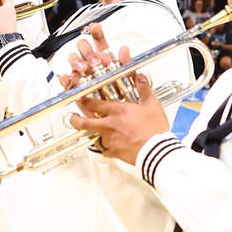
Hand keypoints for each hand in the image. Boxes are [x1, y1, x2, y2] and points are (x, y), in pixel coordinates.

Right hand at [59, 22, 127, 90]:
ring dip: (78, 62)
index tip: (96, 28)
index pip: (99, 42)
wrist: (118, 115)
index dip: (97, 33)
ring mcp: (83, 75)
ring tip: (85, 68)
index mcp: (105, 59)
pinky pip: (67, 81)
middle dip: (88, 52)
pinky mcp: (76, 89)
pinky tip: (69, 77)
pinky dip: (66, 78)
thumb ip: (127, 64)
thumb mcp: (128, 79)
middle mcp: (92, 65)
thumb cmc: (123, 96)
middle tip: (96, 60)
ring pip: (74, 61)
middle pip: (83, 48)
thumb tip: (124, 50)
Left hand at [60, 23, 170, 164]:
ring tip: (91, 133)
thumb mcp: (152, 105)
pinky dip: (104, 148)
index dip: (83, 100)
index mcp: (117, 111)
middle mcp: (109, 124)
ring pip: (93, 136)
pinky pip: (104, 150)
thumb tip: (140, 78)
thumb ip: (144, 89)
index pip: (93, 103)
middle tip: (73, 118)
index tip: (80, 99)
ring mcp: (109, 139)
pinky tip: (108, 146)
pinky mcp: (113, 152)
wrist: (157, 151)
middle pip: (84, 122)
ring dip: (92, 134)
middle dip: (75, 119)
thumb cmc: (154, 130)